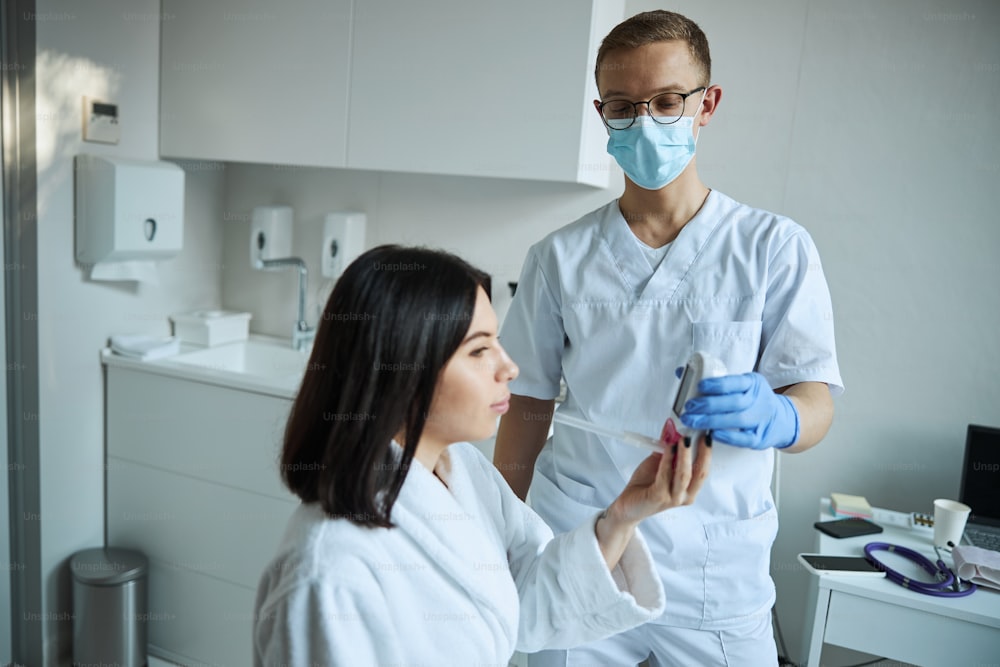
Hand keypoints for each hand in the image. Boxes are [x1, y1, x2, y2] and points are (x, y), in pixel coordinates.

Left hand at [610, 434, 711, 524]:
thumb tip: (672, 427)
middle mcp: (685, 495)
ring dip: (685, 455)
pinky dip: (667, 460)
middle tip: (701, 435)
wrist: (628, 504)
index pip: (704, 469)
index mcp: (689, 488)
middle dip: (702, 452)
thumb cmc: (646, 484)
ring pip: (684, 475)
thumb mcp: (659, 462)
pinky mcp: (659, 497)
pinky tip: (668, 448)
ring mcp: (673, 498)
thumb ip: (667, 447)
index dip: (707, 452)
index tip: (707, 434)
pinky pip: (665, 476)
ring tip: (684, 439)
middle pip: (699, 473)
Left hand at [680, 372, 799, 449]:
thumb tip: (682, 372)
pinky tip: (712, 434)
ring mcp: (760, 420)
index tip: (700, 386)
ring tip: (692, 421)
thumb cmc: (752, 400)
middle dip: (708, 404)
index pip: (735, 382)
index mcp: (752, 383)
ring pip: (736, 419)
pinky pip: (743, 438)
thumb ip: (714, 381)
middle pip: (733, 401)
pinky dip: (728, 437)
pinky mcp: (759, 438)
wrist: (781, 419)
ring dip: (711, 420)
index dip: (717, 384)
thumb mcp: (741, 385)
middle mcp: (758, 400)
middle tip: (689, 407)